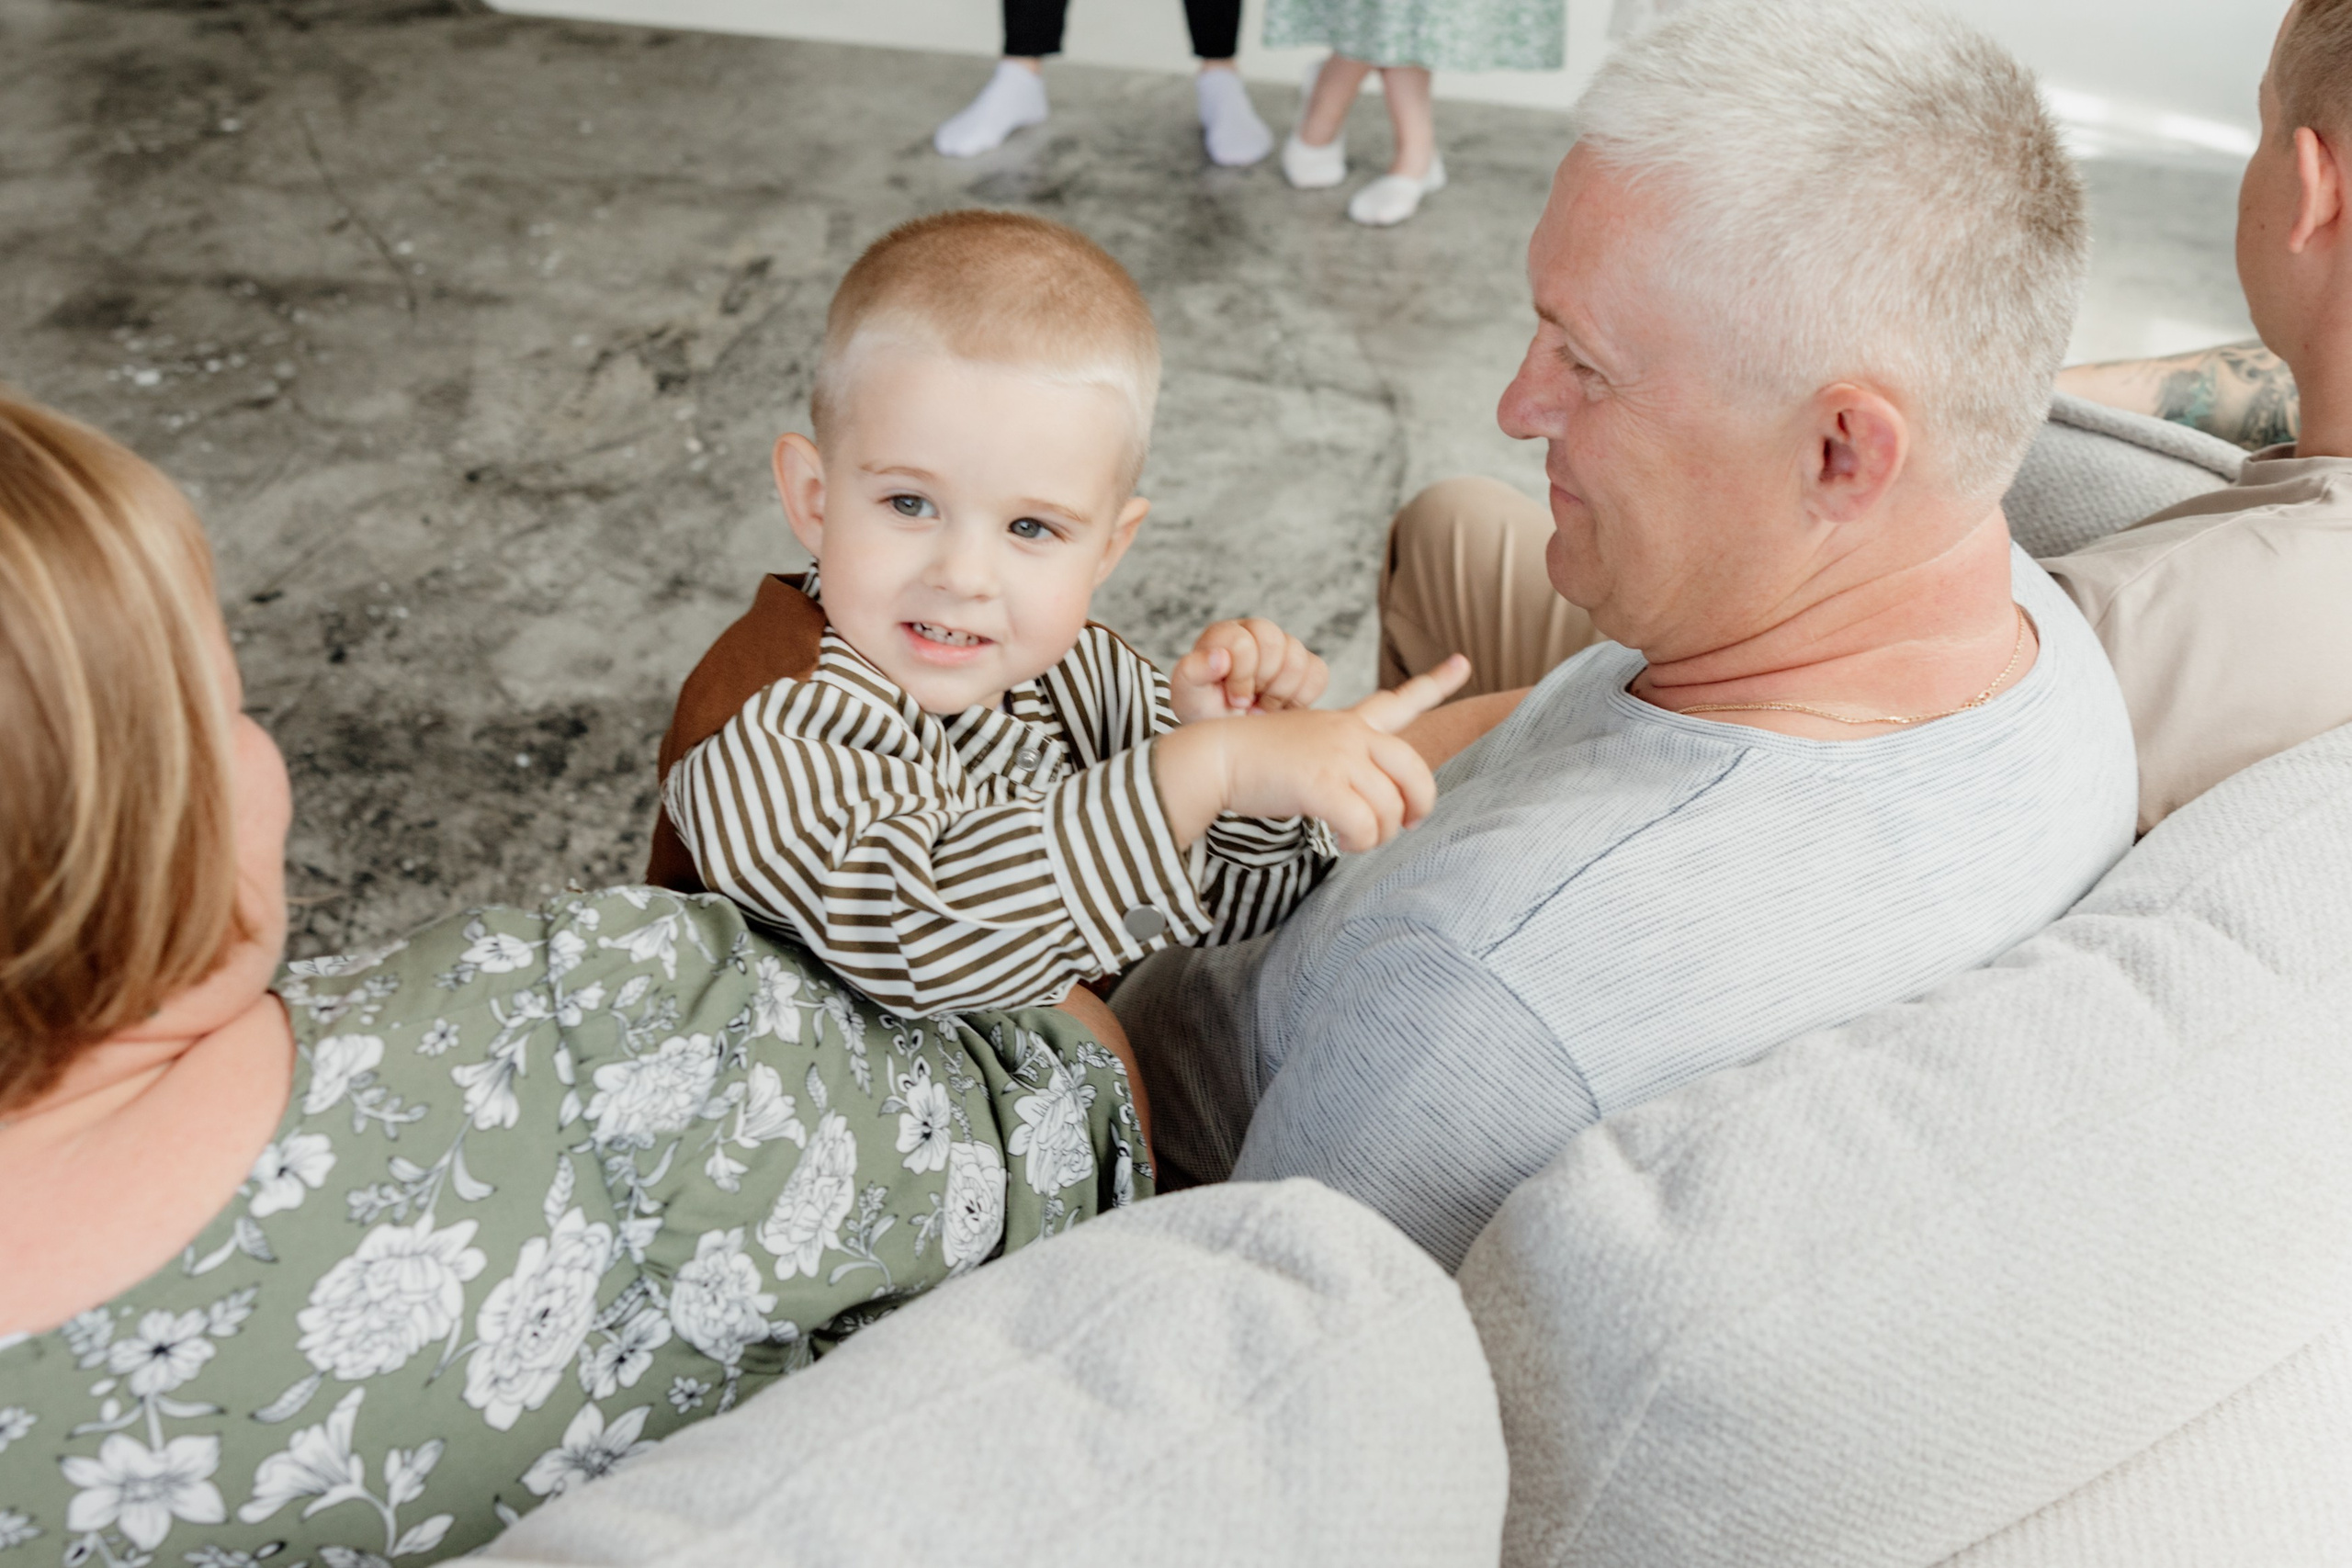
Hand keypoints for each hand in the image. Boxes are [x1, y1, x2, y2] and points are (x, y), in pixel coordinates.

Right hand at [1153, 654, 1471, 852]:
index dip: (1437, 682)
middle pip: (1415, 773)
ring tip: (1352, 837)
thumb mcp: (1306, 748)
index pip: (1400, 701)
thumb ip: (1342, 765)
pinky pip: (1365, 826)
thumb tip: (1372, 808)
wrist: (1216, 757)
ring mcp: (1339, 757)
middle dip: (1418, 806)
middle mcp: (1351, 735)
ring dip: (1375, 835)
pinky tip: (1341, 841)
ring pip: (1390, 810)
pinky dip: (1357, 842)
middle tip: (1406, 824)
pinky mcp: (1323, 783)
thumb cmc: (1255, 762)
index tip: (1464, 663)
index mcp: (1348, 724)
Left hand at [1171, 617, 1328, 722]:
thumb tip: (1220, 657)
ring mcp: (1282, 648)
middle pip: (1274, 642)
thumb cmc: (1206, 713)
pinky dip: (1301, 698)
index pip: (1243, 642)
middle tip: (1249, 704)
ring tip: (1262, 709)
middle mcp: (1254, 633)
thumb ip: (1193, 672)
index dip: (1241, 676)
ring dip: (1280, 693)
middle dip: (1262, 682)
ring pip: (1297, 659)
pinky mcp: (1305, 666)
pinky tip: (1281, 709)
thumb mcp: (1188, 697)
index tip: (1233, 700)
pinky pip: (1318, 673)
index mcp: (1224, 634)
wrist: (1231, 740)